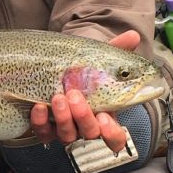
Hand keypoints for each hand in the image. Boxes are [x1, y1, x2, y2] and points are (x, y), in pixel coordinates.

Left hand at [29, 30, 139, 152]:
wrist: (55, 70)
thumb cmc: (84, 71)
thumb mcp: (99, 60)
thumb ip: (117, 50)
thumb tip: (133, 35)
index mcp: (104, 115)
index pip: (115, 137)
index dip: (111, 133)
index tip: (104, 118)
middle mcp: (85, 126)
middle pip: (89, 134)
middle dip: (83, 117)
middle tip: (75, 96)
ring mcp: (64, 129)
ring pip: (67, 135)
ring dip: (63, 118)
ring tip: (57, 97)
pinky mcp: (45, 129)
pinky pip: (43, 132)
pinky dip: (40, 122)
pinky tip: (38, 107)